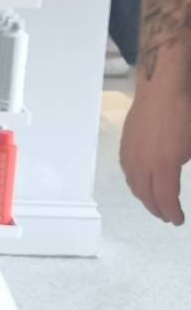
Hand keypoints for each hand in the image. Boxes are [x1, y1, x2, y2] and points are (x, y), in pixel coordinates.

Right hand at [121, 78, 190, 224]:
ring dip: (144, 198)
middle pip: (146, 196)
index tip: (178, 220)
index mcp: (163, 167)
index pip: (165, 199)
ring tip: (154, 203)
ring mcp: (131, 154)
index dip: (171, 213)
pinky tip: (141, 182)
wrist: (162, 89)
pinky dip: (135, 183)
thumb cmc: (184, 115)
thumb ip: (180, 168)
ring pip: (134, 185)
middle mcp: (143, 164)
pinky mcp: (125, 145)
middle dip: (157, 209)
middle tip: (167, 216)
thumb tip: (174, 180)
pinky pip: (128, 171)